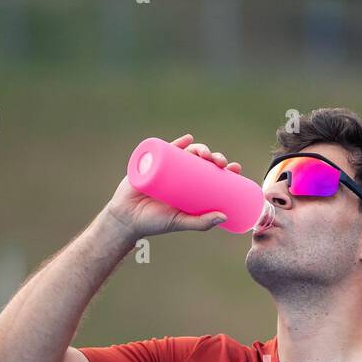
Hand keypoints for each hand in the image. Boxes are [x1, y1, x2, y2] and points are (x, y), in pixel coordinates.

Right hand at [102, 133, 243, 237]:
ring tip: (206, 153)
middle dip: (215, 157)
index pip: (213, 175)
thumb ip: (201, 223)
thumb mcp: (181, 222)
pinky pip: (166, 149)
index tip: (235, 168)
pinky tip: (189, 138)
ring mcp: (167, 168)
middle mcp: (181, 176)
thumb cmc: (154, 223)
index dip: (226, 169)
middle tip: (220, 162)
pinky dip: (179, 142)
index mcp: (191, 188)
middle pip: (202, 162)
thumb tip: (225, 216)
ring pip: (188, 154)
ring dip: (201, 148)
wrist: (125, 218)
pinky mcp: (152, 162)